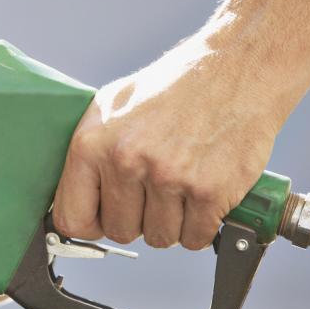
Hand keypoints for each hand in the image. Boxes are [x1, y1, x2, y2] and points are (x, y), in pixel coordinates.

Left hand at [51, 37, 285, 248]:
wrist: (236, 69)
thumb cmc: (174, 86)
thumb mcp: (113, 104)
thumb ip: (89, 152)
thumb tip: (74, 196)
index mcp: (93, 144)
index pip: (72, 219)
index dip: (90, 224)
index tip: (104, 218)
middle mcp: (126, 162)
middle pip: (120, 232)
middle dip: (137, 220)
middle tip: (153, 193)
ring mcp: (168, 178)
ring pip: (159, 238)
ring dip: (171, 222)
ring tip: (180, 187)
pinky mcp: (209, 191)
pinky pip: (194, 238)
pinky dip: (201, 225)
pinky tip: (202, 195)